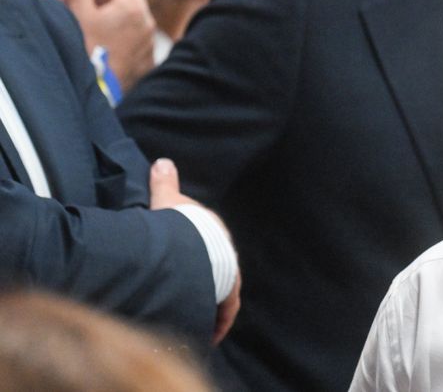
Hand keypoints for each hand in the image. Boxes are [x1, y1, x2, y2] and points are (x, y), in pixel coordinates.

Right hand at [67, 0, 155, 90]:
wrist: (95, 87)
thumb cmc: (84, 46)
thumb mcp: (78, 8)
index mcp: (132, 7)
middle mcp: (147, 22)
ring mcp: (150, 43)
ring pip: (138, 19)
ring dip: (121, 12)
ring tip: (98, 18)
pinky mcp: (149, 61)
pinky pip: (140, 39)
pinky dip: (128, 32)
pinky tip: (111, 38)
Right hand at [150, 159, 241, 341]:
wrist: (193, 243)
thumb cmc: (178, 223)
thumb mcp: (167, 201)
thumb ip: (164, 183)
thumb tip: (163, 161)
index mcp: (214, 231)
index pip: (207, 243)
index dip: (195, 253)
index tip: (184, 265)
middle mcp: (227, 252)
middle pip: (216, 269)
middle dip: (205, 281)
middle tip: (189, 297)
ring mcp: (230, 272)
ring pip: (221, 291)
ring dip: (211, 304)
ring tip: (197, 319)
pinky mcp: (230, 293)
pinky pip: (224, 309)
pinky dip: (217, 319)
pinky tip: (211, 331)